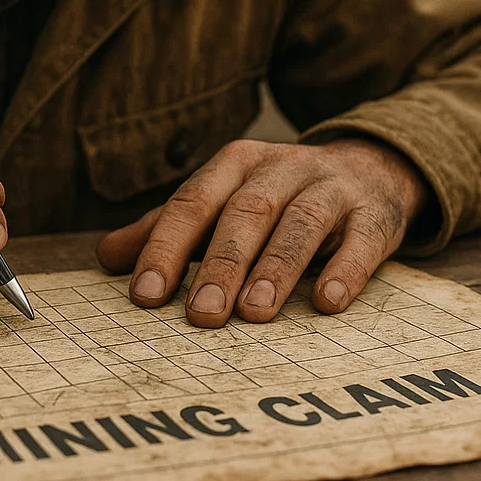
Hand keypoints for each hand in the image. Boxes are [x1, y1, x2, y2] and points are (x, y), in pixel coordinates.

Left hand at [96, 138, 428, 326]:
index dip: (166, 248)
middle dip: (220, 264)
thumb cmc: (278, 198)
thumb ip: (169, 229)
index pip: (192, 203)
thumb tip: (106, 259)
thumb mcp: (224, 202)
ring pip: (302, 222)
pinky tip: (327, 303)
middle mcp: (283, 168)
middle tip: (201, 316)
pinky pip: (362, 240)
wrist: (369, 169)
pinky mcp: (375, 214)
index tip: (145, 296)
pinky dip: (345, 270)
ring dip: (277, 266)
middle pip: (246, 212)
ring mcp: (332, 188)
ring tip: (256, 311)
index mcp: (236, 164)